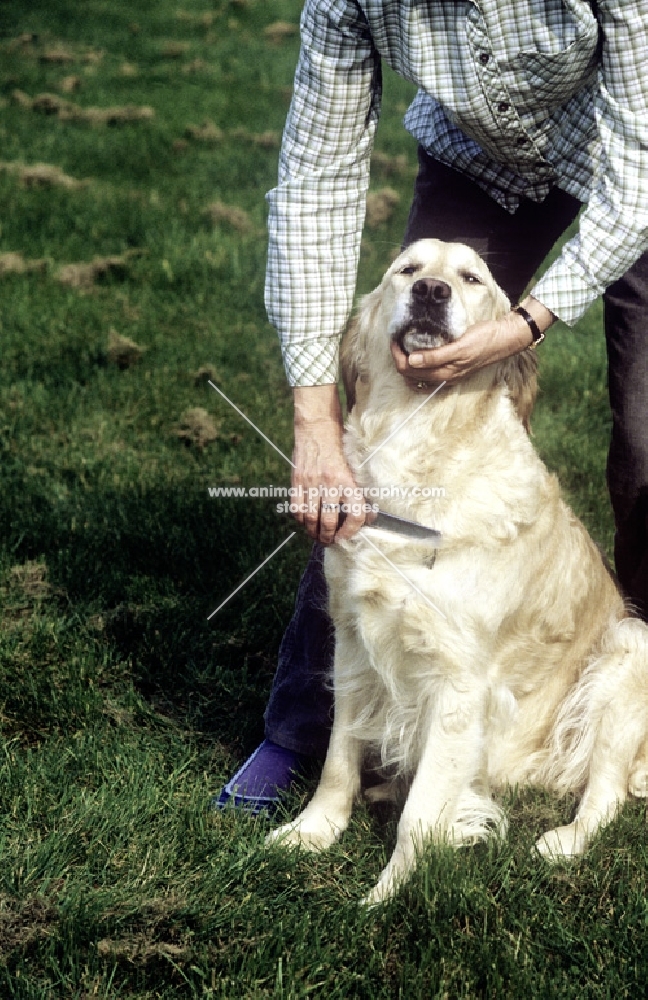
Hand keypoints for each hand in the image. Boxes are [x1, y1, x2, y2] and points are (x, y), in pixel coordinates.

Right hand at [292, 384, 366, 544]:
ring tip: (316, 536)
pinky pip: (296, 507)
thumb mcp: (353, 467)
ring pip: (310, 518)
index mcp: (348, 480)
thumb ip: (359, 491)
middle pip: (328, 521)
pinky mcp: (297, 480)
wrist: (317, 427)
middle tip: (329, 541)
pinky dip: (300, 519)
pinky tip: (304, 522)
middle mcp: (329, 483)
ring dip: (313, 532)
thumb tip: (369, 515)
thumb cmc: (339, 447)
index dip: (351, 531)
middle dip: (328, 537)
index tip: (346, 537)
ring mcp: (311, 482)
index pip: (355, 514)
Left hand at [390, 296, 554, 388]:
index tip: (395, 338)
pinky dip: (417, 364)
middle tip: (396, 339)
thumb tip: (411, 361)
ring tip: (403, 345)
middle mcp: (444, 377)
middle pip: (409, 374)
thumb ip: (435, 356)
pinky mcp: (452, 368)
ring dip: (406, 362)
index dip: (397, 356)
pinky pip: (427, 372)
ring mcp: (448, 375)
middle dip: (399, 358)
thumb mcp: (460, 346)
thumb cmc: (484, 339)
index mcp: (444, 373)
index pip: (408, 370)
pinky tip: (417, 353)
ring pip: (417, 375)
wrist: (504, 338)